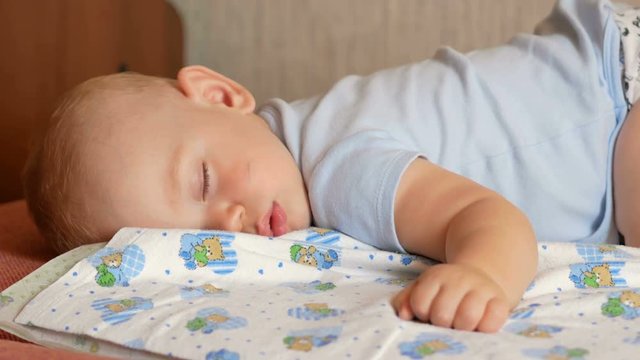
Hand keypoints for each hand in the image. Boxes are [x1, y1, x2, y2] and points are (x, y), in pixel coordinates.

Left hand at [391, 263, 510, 332]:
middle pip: (442, 314)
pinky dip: (484, 328)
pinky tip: (479, 325)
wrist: (478, 277)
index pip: (420, 303)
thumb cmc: (445, 290)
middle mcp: (459, 279)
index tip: (428, 312)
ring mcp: (482, 289)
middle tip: (446, 321)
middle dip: (441, 323)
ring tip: (460, 325)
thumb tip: (405, 315)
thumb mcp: (422, 288)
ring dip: (461, 328)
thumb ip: (406, 300)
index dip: (422, 313)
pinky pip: (492, 322)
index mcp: (436, 276)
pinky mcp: (500, 301)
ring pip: (467, 318)